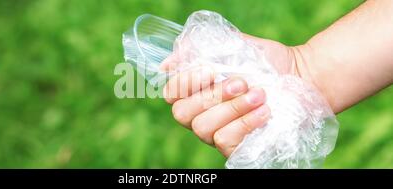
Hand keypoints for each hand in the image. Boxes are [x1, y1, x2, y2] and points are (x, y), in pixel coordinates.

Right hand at [161, 32, 300, 156]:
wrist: (302, 77)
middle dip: (212, 96)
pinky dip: (244, 124)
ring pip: (202, 128)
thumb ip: (201, 48)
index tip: (211, 70)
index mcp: (196, 90)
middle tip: (241, 82)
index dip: (185, 83)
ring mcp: (215, 133)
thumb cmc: (266, 62)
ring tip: (259, 95)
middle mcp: (200, 114)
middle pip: (182, 114)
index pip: (171, 93)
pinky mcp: (234, 148)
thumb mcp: (235, 46)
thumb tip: (169, 61)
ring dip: (232, 109)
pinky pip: (225, 141)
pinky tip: (264, 112)